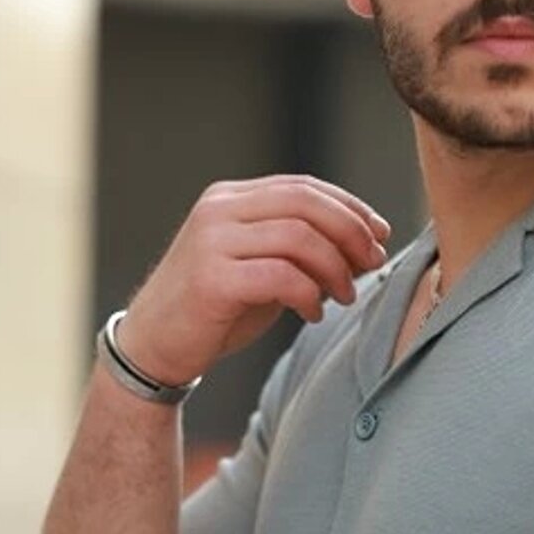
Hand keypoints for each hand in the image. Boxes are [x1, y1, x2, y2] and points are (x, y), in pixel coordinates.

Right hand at [115, 175, 392, 385]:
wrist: (154, 346)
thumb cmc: (213, 309)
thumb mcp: (258, 265)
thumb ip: (298, 248)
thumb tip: (364, 245)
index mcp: (232, 198)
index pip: (304, 187)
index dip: (349, 208)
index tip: (380, 234)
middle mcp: (220, 210)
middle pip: (306, 204)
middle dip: (351, 233)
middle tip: (373, 263)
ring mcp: (213, 242)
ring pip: (299, 237)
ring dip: (335, 268)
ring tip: (345, 295)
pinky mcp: (212, 279)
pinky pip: (281, 276)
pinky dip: (309, 294)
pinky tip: (313, 312)